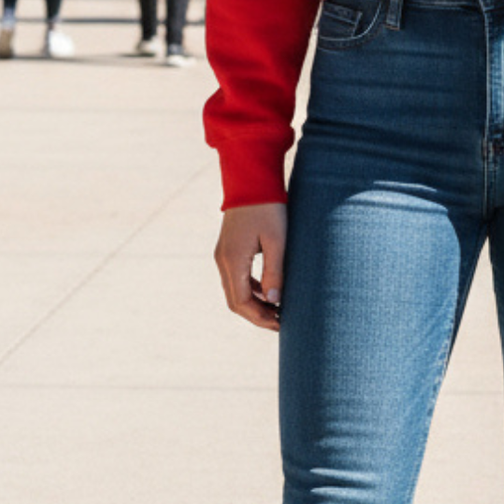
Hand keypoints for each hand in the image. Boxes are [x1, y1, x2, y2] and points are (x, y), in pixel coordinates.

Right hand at [214, 203, 286, 331]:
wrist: (251, 180)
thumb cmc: (268, 208)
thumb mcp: (277, 240)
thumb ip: (275, 271)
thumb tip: (275, 301)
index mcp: (232, 260)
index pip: (241, 302)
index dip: (260, 317)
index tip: (281, 323)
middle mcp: (223, 260)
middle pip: (235, 301)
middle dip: (257, 316)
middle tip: (281, 323)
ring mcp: (223, 255)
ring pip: (235, 291)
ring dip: (255, 304)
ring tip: (278, 311)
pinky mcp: (229, 249)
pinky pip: (237, 278)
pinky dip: (252, 290)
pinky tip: (270, 292)